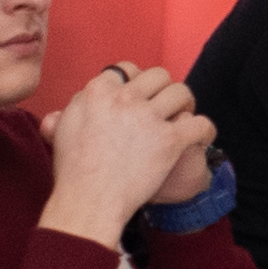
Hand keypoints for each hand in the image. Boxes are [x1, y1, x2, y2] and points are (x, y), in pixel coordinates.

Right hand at [43, 62, 216, 244]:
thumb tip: (83, 97)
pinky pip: (199, 124)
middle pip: (158, 75)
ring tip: (184, 116)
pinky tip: (202, 136)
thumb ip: (74, 106)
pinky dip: (204, 129)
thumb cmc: (73, 170)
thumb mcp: (63, 128)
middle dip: (164, 88)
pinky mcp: (169, 140)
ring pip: (181, 93)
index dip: (136, 80)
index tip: (140, 94)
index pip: (126, 68)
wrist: (90, 199)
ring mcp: (149, 118)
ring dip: (185, 104)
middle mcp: (126, 98)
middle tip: (166, 104)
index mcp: (99, 91)